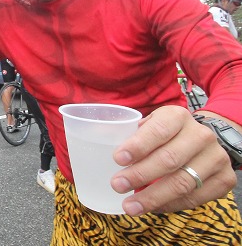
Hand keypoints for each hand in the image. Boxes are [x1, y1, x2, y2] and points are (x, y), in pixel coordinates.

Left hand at [110, 106, 237, 214]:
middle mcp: (200, 135)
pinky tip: (153, 207)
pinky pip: (194, 198)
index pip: (158, 130)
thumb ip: (131, 133)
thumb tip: (99, 143)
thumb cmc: (166, 134)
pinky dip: (170, 205)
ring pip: (182, 182)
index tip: (117, 159)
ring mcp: (216, 157)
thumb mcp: (150, 125)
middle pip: (169, 159)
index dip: (138, 145)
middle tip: (117, 185)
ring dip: (153, 197)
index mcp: (178, 116)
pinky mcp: (224, 179)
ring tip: (129, 205)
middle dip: (140, 175)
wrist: (204, 140)